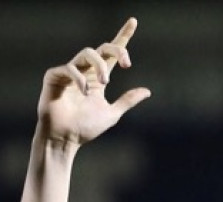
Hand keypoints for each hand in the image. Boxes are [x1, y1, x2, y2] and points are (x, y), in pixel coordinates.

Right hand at [37, 17, 149, 146]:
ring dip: (100, 66)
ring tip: (105, 83)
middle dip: (117, 50)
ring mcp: (69, 73)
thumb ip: (128, 101)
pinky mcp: (54, 77)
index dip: (123, 37)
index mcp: (99, 78)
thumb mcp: (112, 113)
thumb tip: (147, 91)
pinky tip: (84, 93)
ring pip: (87, 53)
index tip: (133, 22)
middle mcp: (85, 72)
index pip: (112, 53)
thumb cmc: (85, 128)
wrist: (66, 138)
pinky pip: (69, 68)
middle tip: (126, 64)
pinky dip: (80, 79)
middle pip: (102, 48)